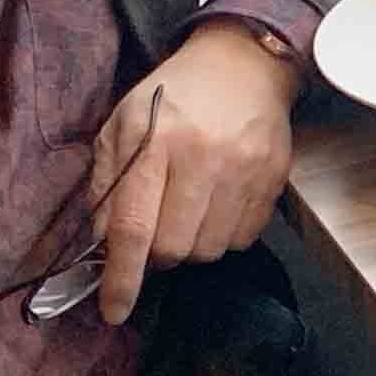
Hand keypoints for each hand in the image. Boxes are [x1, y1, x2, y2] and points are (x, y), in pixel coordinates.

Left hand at [90, 25, 299, 324]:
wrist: (242, 64)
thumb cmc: (172, 98)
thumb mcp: (121, 126)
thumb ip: (105, 185)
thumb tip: (101, 247)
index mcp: (155, 141)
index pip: (133, 228)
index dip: (121, 278)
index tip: (113, 311)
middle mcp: (203, 155)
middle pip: (174, 248)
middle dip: (158, 254)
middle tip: (157, 228)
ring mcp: (245, 168)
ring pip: (210, 250)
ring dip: (192, 244)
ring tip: (190, 209)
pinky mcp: (273, 177)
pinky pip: (243, 238)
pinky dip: (224, 233)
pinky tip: (218, 202)